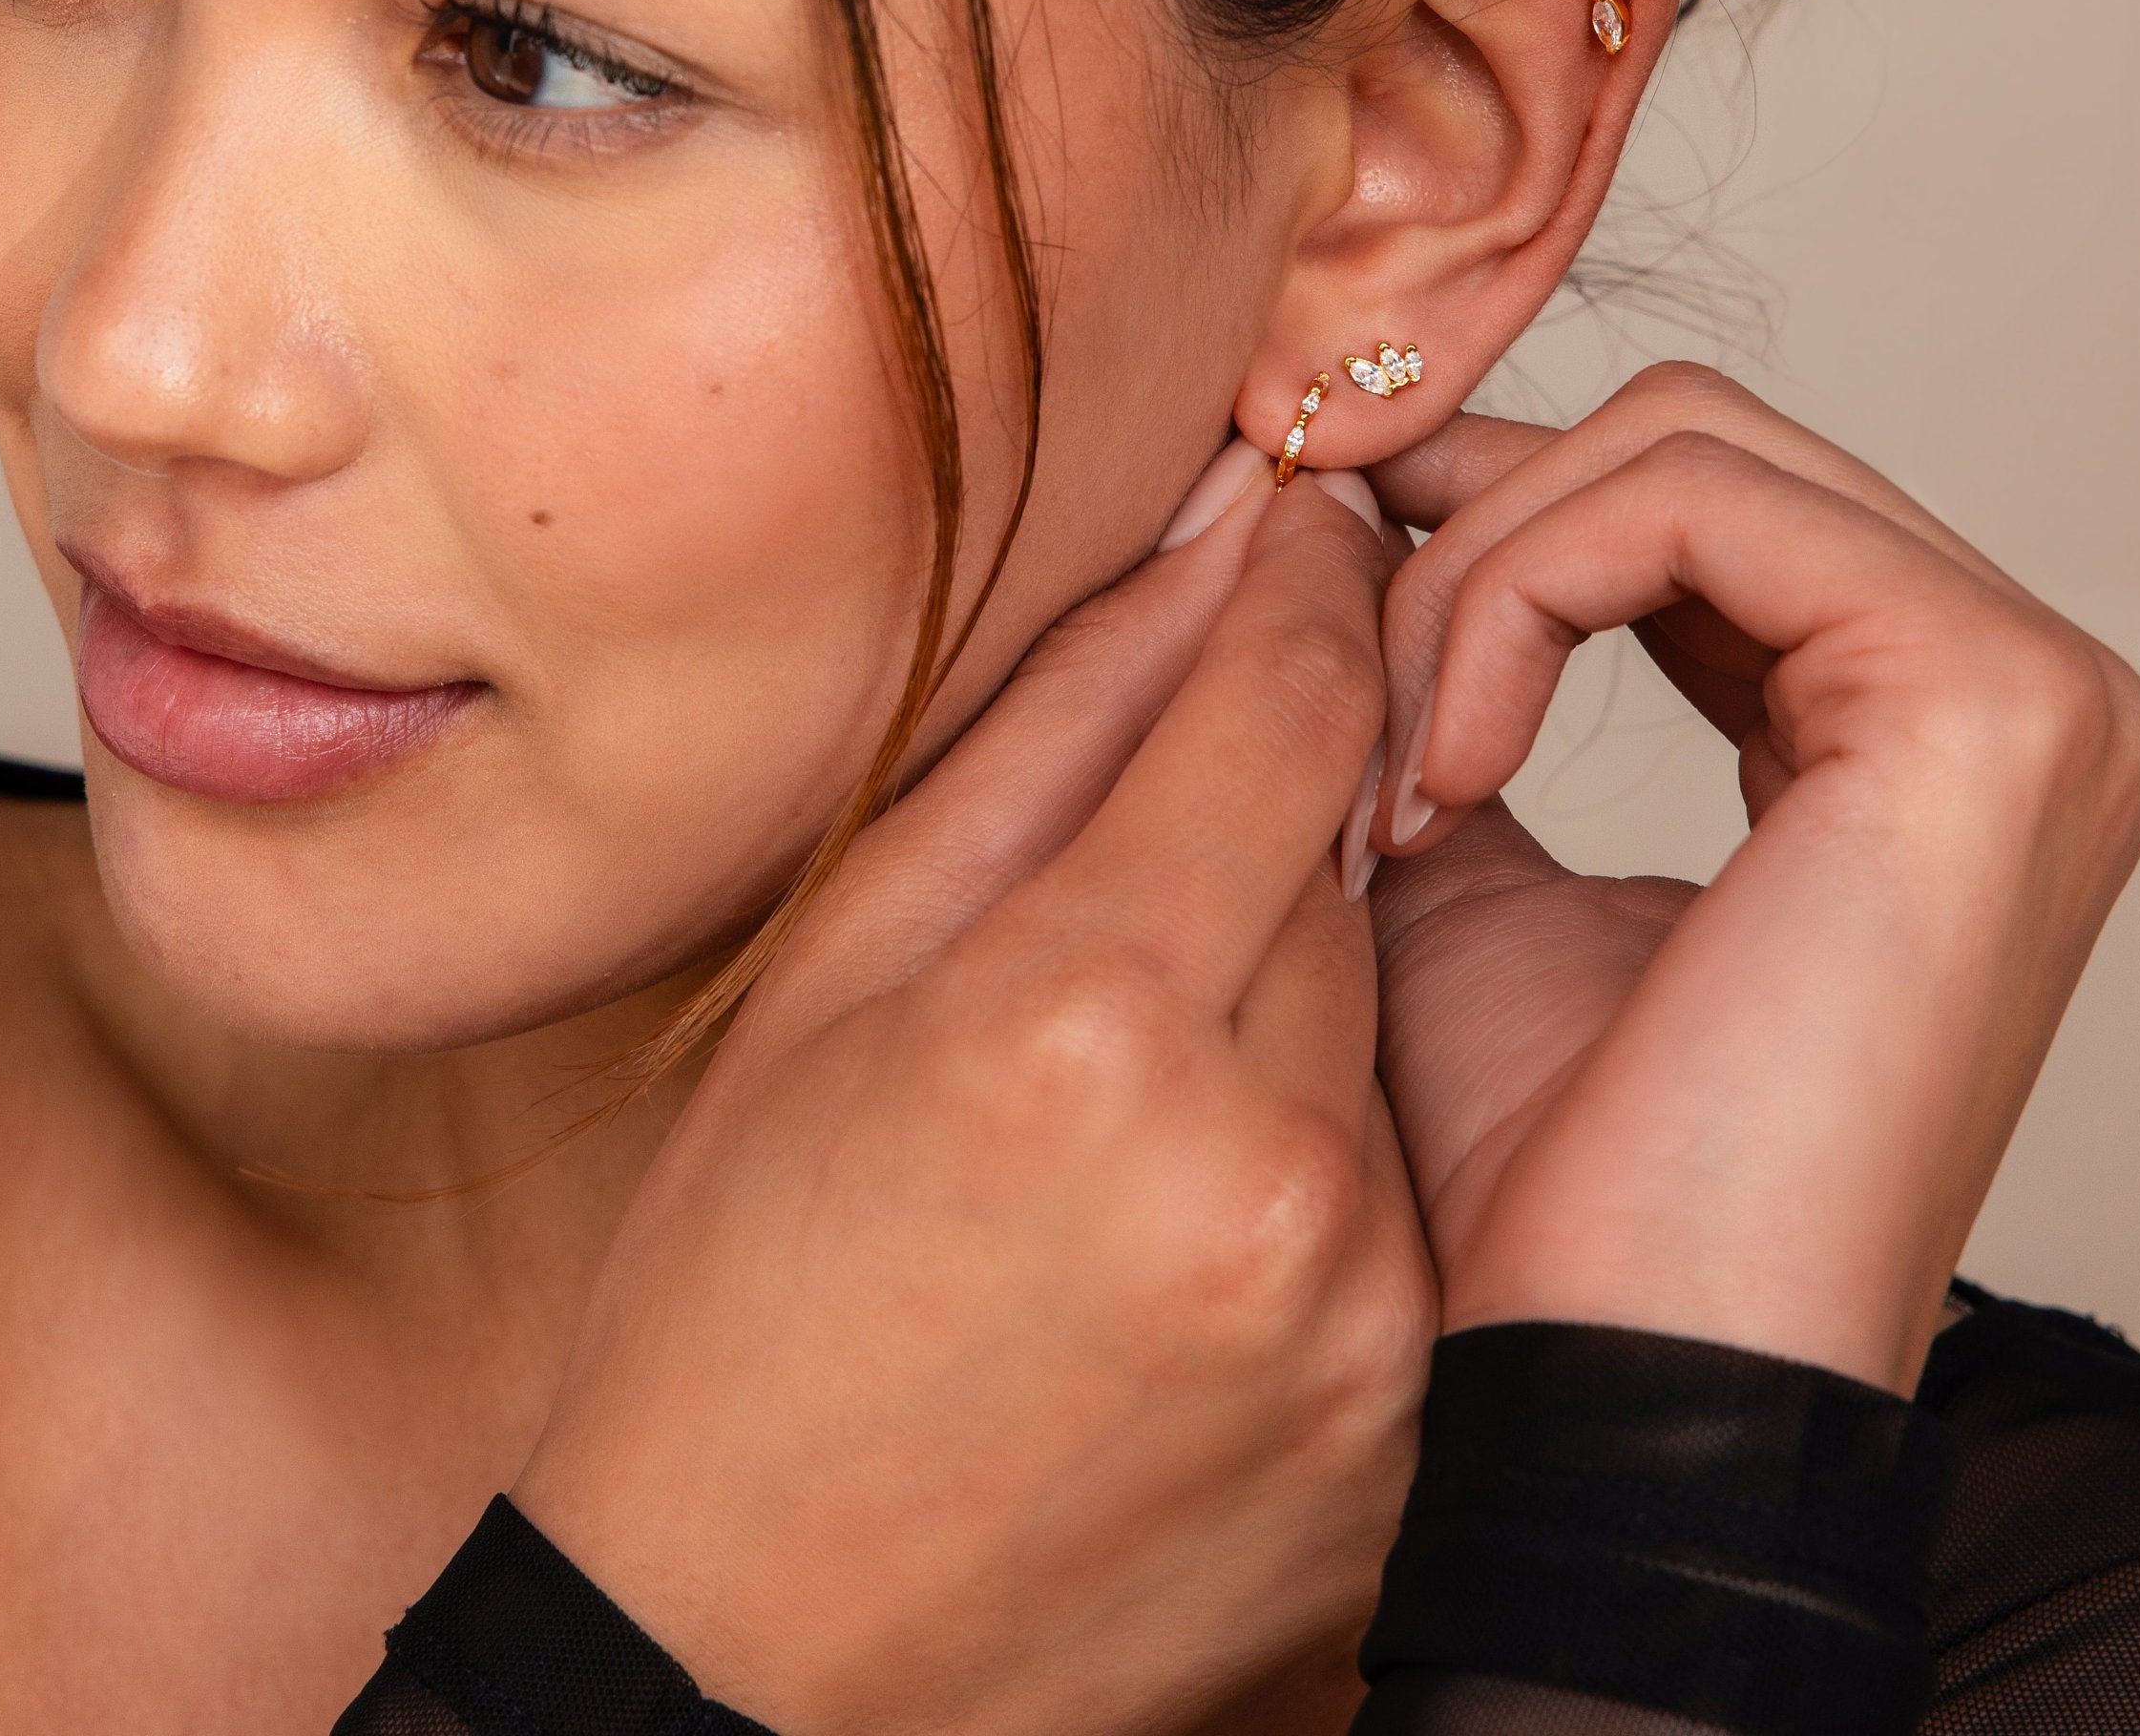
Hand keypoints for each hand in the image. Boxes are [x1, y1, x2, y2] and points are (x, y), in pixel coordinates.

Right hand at [515, 462, 1433, 1735]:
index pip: (1283, 699)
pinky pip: (1394, 1182)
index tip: (1313, 518)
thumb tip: (1215, 539)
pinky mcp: (1397, 1418)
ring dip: (1276, 994)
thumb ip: (1050, 731)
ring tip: (1109, 1094)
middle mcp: (1250, 1161)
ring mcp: (1349, 1311)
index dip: (1304, 582)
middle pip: (1338, 853)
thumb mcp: (841, 972)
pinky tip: (1171, 1214)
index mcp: (1073, 1017)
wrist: (751, 1672)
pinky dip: (1311, 1149)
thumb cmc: (742, 1301)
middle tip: (1119, 887)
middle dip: (1255, 818)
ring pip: (1370, 1015)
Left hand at [1361, 365, 2139, 1395]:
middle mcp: (2024, 686)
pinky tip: (1452, 774)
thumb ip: (1466, 671)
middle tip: (1342, 693)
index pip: (1696, 494)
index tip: (1325, 597)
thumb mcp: (1481, 863)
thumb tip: (1364, 501)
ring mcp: (2034, 685)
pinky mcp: (1985, 697)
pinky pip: (1686, 502)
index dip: (1491, 523)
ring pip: (1676, 446)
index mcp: (1934, 725)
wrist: (1627, 1379)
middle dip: (1473, 535)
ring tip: (1402, 780)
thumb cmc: (1557, 1171)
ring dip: (1476, 580)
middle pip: (1690, 439)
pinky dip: (1517, 597)